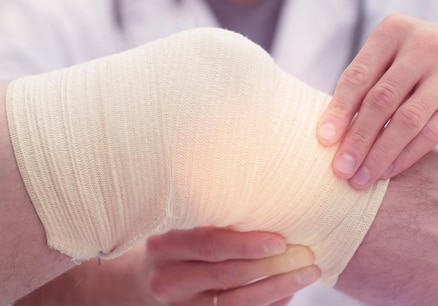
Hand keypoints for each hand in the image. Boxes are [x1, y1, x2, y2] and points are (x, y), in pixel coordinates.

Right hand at [140, 227, 319, 305]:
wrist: (133, 287)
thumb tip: (261, 211)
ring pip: (237, 303)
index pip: (210, 245)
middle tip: (305, 255)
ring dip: (277, 288)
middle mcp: (169, 281)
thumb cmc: (165, 249)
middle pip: (228, 276)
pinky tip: (288, 293)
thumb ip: (207, 221)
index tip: (280, 240)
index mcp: (164, 248)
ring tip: (307, 274)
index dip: (247, 244)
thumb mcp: (175, 228)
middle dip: (272, 267)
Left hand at [317, 15, 437, 188]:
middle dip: (359, 138)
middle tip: (340, 169)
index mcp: (391, 32)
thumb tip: (329, 134)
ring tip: (361, 178)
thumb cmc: (406, 57)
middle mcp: (420, 46)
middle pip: (381, 99)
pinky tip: (388, 170)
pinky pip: (432, 132)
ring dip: (381, 154)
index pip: (358, 76)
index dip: (339, 109)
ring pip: (408, 119)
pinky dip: (407, 155)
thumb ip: (363, 83)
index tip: (323, 139)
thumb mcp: (385, 54)